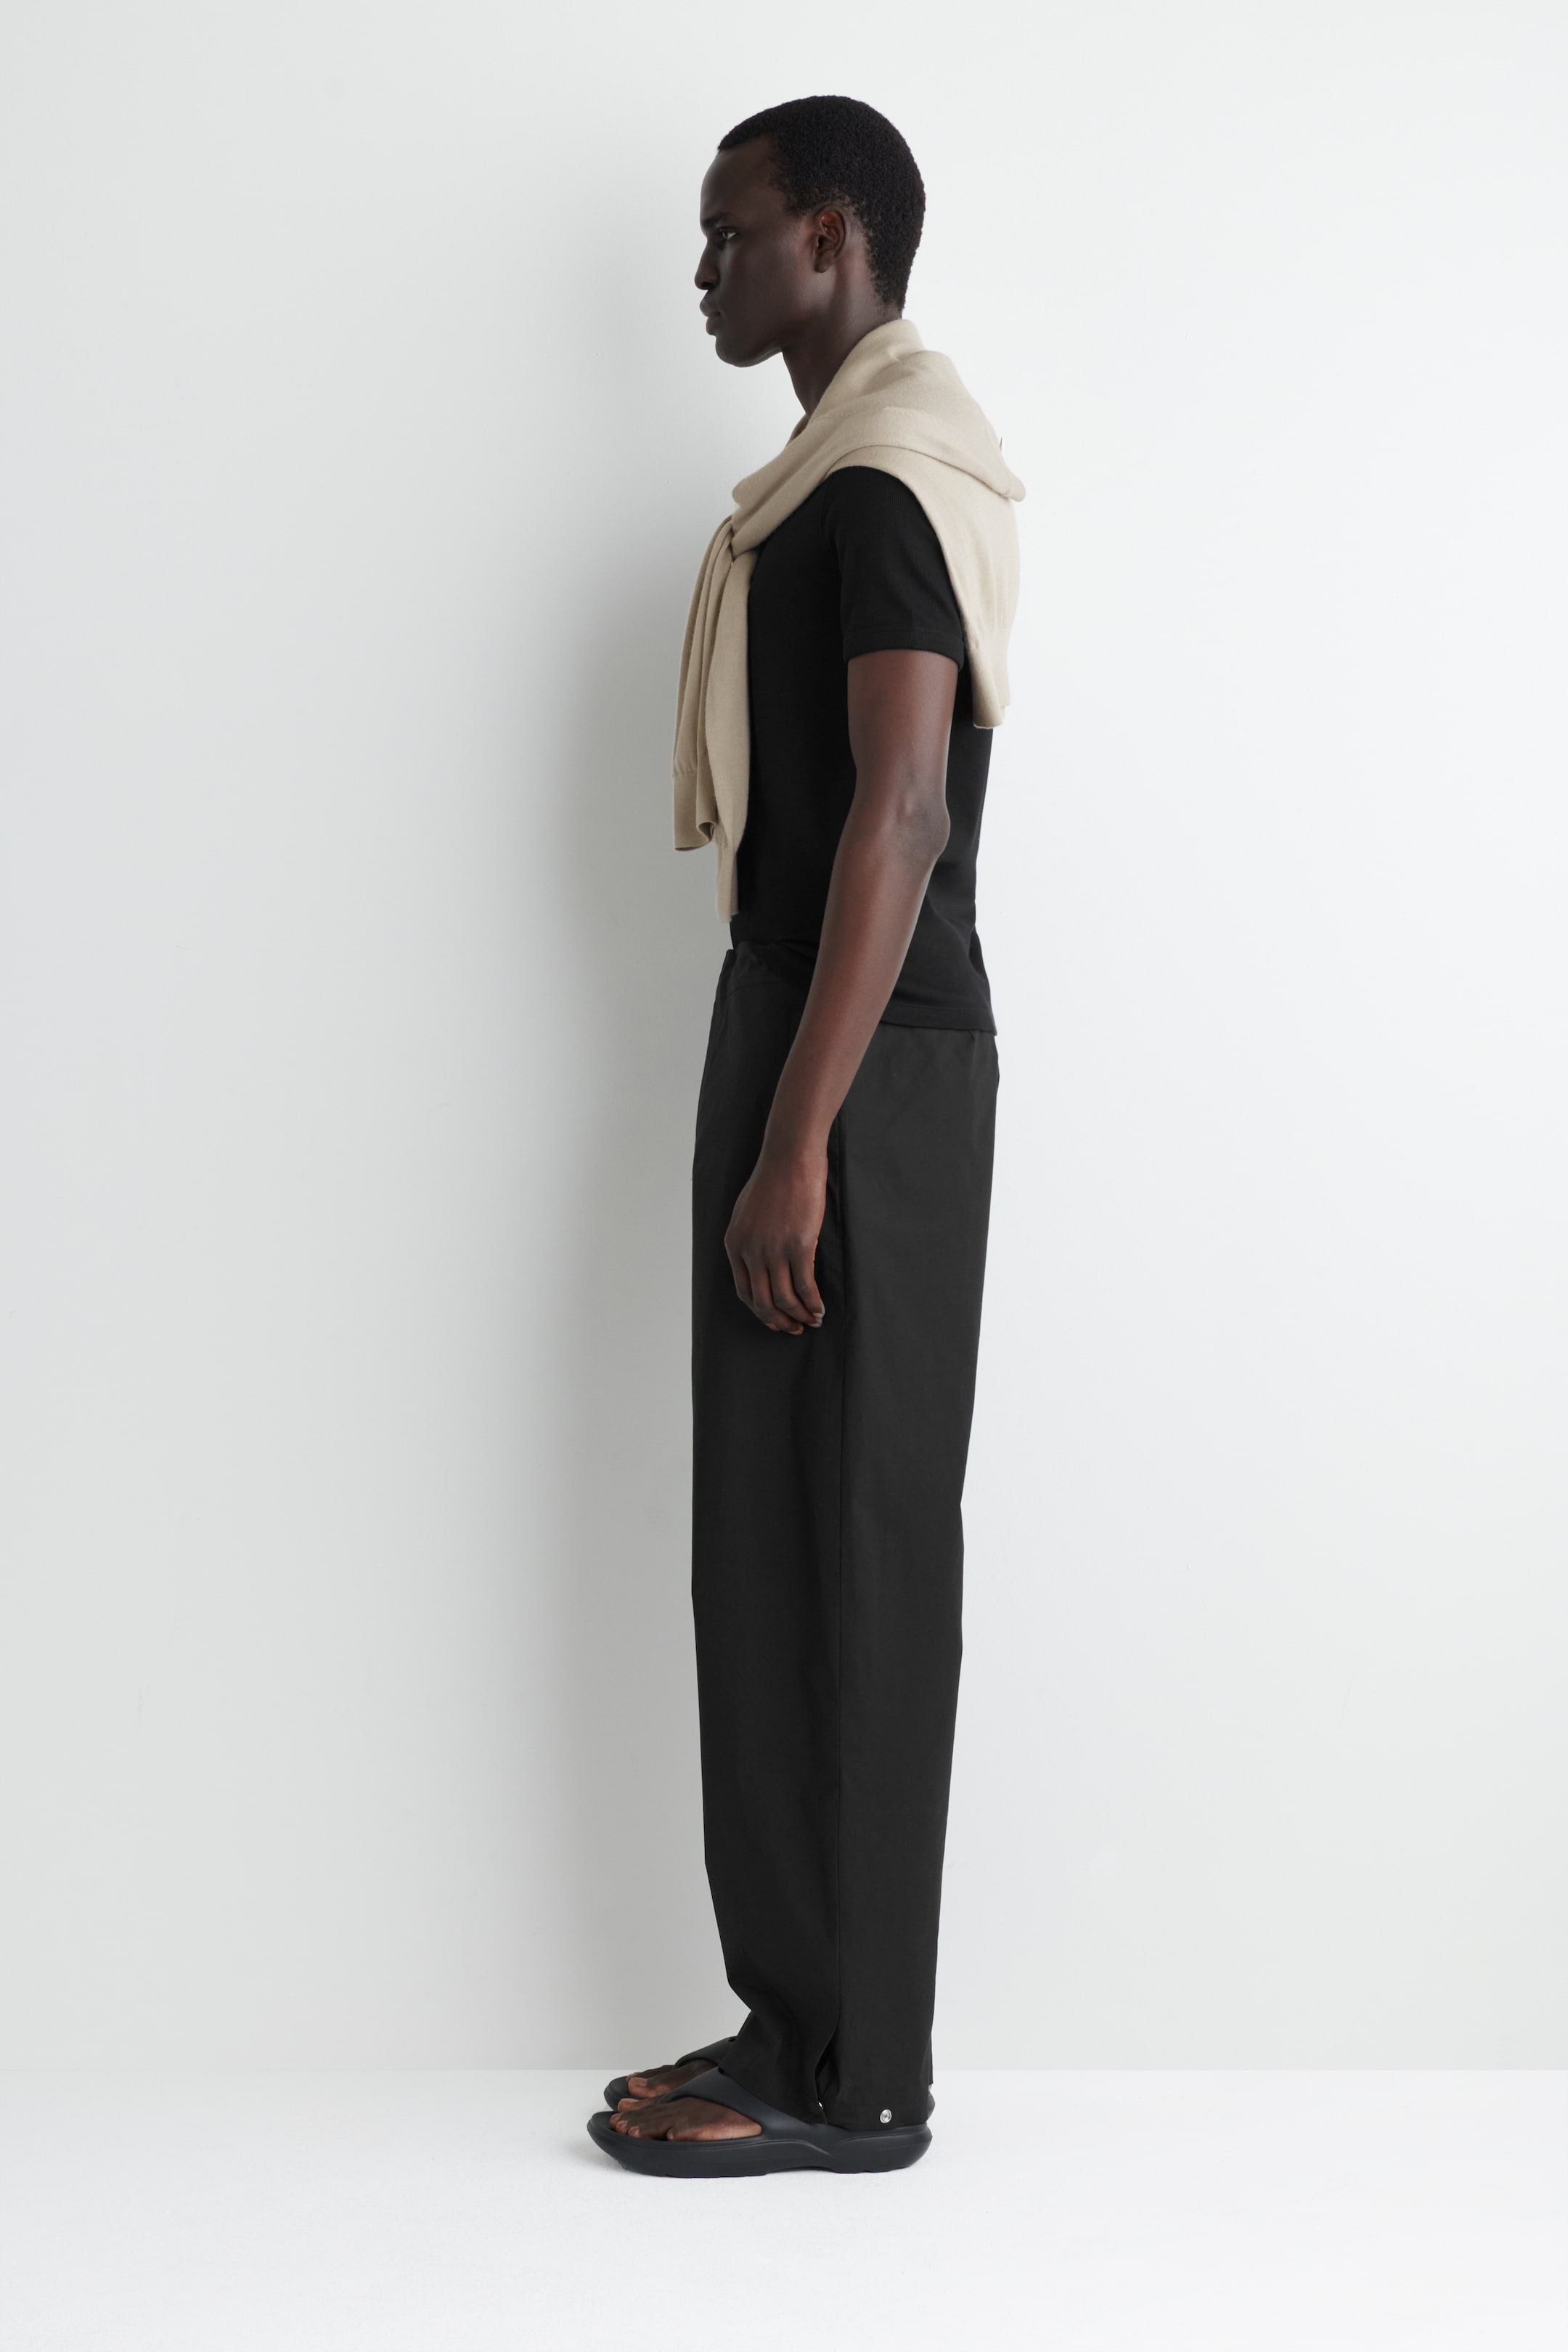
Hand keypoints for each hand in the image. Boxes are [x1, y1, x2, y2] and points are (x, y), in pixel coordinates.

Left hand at [724, 1146, 826, 1334]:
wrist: (789, 1157)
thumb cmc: (773, 1179)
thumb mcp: (747, 1212)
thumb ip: (750, 1239)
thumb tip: (761, 1262)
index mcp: (734, 1244)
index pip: (743, 1292)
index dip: (760, 1312)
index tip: (774, 1319)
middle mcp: (750, 1252)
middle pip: (763, 1302)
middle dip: (779, 1321)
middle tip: (794, 1329)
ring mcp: (773, 1251)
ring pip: (785, 1299)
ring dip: (800, 1316)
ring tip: (813, 1320)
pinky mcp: (799, 1247)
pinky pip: (805, 1287)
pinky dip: (813, 1303)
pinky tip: (820, 1308)